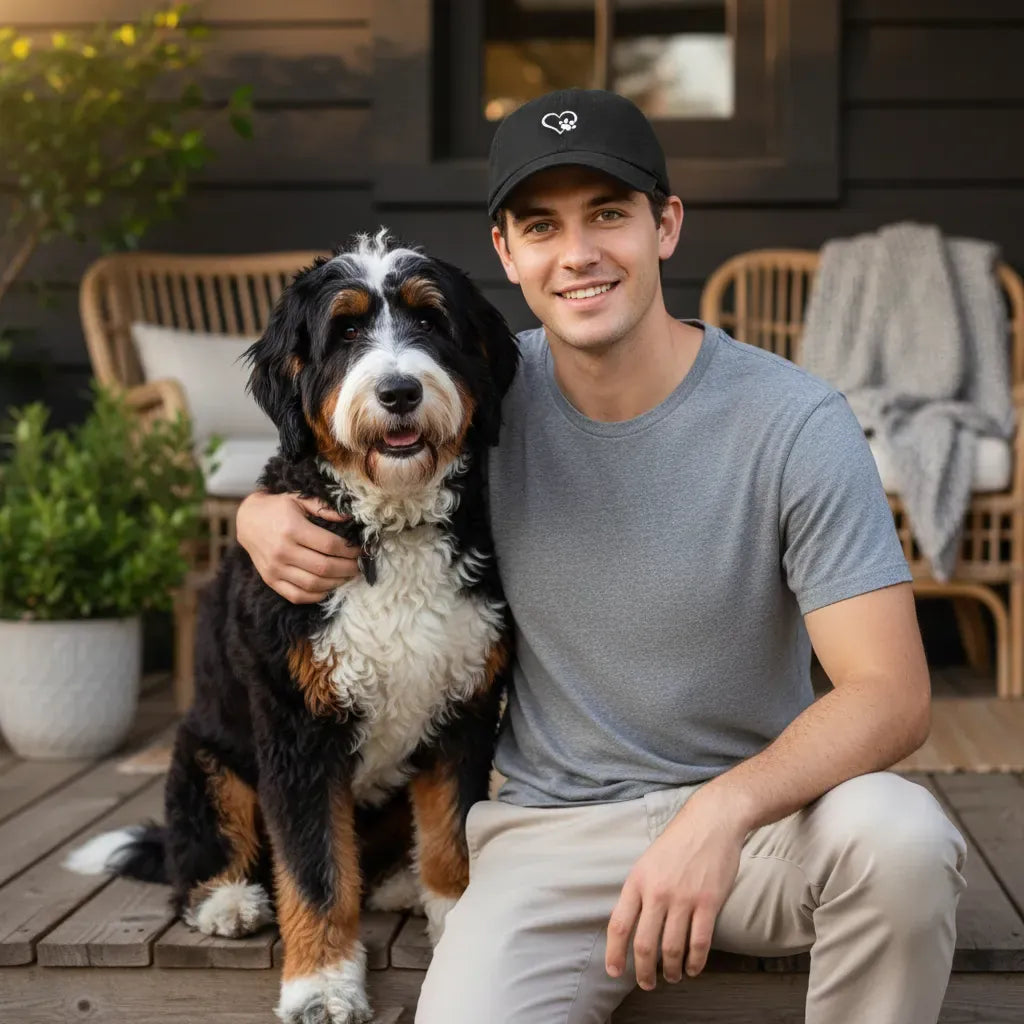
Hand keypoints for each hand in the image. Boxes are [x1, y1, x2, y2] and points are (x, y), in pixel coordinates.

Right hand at [235, 491, 360, 603]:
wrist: (248, 520)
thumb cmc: (279, 508)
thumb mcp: (299, 499)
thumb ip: (324, 508)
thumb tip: (349, 518)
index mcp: (292, 529)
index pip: (329, 545)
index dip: (350, 550)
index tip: (361, 550)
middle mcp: (282, 551)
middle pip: (324, 567)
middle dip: (348, 568)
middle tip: (359, 566)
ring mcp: (275, 568)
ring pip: (313, 584)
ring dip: (336, 583)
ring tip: (348, 576)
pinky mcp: (270, 580)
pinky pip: (298, 596)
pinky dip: (317, 595)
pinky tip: (329, 586)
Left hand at [605, 789, 746, 988]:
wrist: (710, 821)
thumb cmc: (677, 841)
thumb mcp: (647, 861)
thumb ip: (639, 890)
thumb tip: (631, 922)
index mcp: (637, 880)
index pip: (619, 924)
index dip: (614, 953)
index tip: (614, 971)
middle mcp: (657, 892)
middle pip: (644, 943)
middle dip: (643, 971)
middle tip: (647, 983)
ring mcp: (683, 898)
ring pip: (672, 948)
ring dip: (670, 970)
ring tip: (671, 977)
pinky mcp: (708, 902)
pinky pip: (699, 942)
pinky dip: (695, 962)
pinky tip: (693, 968)